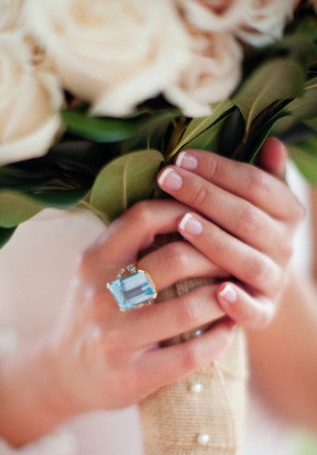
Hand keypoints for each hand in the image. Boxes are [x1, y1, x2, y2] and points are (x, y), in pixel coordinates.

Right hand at [48, 199, 236, 414]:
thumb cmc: (92, 313)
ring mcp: (115, 338)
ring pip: (189, 308)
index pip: (143, 218)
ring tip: (237, 291)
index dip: (184, 210)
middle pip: (175, 260)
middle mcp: (101, 296)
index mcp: (94, 262)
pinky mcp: (132, 375)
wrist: (64, 373)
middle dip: (217, 256)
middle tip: (236, 258)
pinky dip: (219, 338)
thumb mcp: (94, 272)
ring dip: (224, 297)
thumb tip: (184, 207)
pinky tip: (229, 329)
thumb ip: (127, 244)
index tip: (209, 216)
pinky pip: (190, 355)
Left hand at [157, 138, 304, 327]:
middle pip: (246, 217)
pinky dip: (240, 303)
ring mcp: (274, 279)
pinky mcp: (264, 312)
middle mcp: (285, 245)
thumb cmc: (242, 234)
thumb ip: (260, 176)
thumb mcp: (253, 203)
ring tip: (182, 224)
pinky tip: (220, 292)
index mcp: (287, 212)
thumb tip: (273, 142)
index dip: (219, 169)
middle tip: (167, 179)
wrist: (254, 287)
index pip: (255, 183)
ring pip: (248, 260)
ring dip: (216, 241)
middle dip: (204, 195)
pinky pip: (255, 310)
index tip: (182, 158)